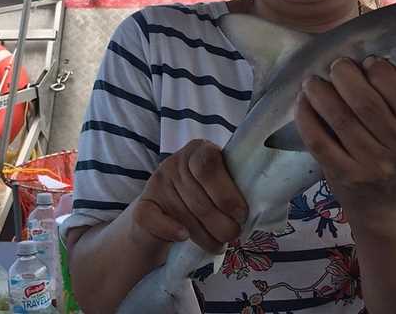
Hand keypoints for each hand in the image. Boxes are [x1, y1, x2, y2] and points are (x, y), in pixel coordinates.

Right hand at [131, 140, 248, 253]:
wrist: (164, 219)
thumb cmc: (202, 199)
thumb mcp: (218, 186)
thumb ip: (232, 188)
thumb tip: (253, 208)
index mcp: (199, 150)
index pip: (209, 164)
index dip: (226, 192)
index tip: (241, 214)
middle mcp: (175, 162)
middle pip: (199, 195)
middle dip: (220, 221)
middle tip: (234, 235)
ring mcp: (156, 182)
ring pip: (183, 213)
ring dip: (205, 235)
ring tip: (219, 245)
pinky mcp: (142, 205)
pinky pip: (155, 219)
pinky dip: (171, 229)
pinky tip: (184, 236)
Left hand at [295, 56, 395, 215]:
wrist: (382, 199)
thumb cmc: (392, 144)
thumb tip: (365, 47)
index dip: (384, 74)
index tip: (368, 61)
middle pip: (368, 105)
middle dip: (346, 77)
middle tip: (336, 65)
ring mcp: (373, 166)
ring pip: (341, 120)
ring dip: (321, 92)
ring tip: (313, 80)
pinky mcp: (344, 176)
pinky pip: (319, 141)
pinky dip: (306, 116)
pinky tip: (303, 101)